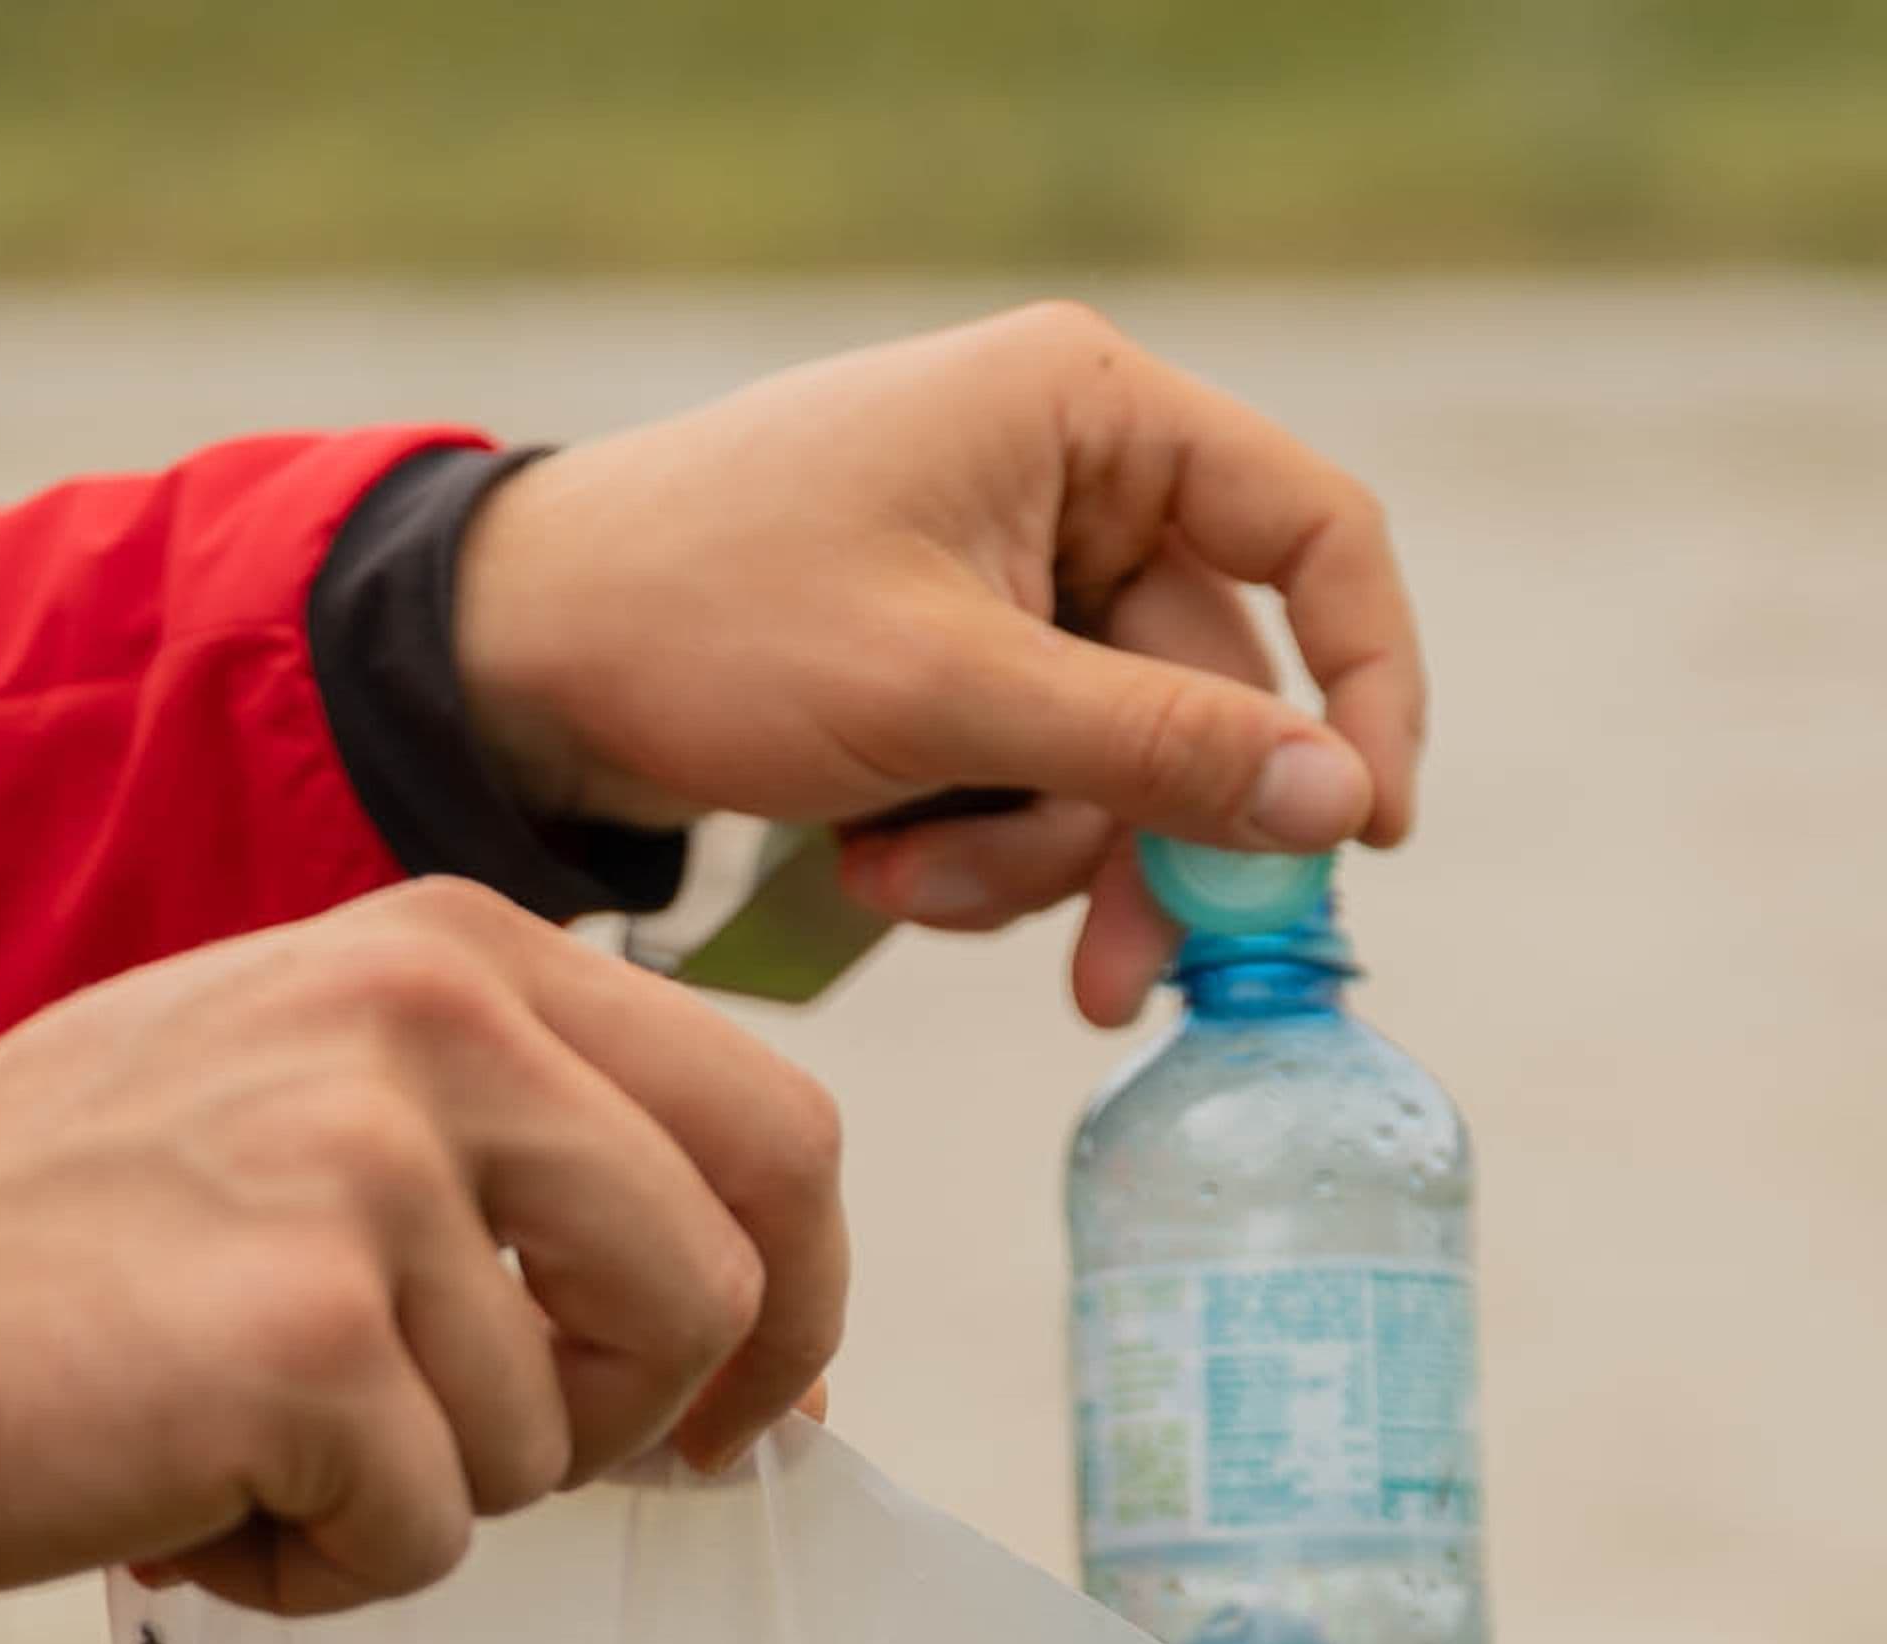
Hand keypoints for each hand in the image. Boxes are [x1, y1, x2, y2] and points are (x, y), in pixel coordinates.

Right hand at [0, 875, 847, 1608]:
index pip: (775, 1126)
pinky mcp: (308, 1332)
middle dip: (617, 1421)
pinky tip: (198, 1496)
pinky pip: (430, 1534)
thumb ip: (545, 1172)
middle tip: (460, 1453)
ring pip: (558, 1439)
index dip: (795, 1304)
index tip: (737, 1410)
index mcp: (468, 954)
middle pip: (714, 1288)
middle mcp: (437, 1022)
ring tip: (260, 1443)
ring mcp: (371, 1169)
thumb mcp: (336, 1105)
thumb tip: (764, 1351)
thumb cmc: (91, 1235)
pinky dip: (321, 1567)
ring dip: (422, 1501)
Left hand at [452, 302, 1425, 1025]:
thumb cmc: (708, 621)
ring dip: (1034, 866)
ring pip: (1126, 770)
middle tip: (1112, 989)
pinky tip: (878, 868)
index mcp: (1089, 411)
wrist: (519, 662)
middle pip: (1214, 695)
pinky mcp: (964, 672)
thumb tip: (1340, 806)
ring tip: (910, 890)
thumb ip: (1153, 752)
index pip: (1313, 534)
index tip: (1365, 832)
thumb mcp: (947, 695)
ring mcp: (1017, 581)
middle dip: (1143, 846)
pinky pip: (1044, 789)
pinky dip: (978, 855)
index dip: (1367, 683)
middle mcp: (1074, 479)